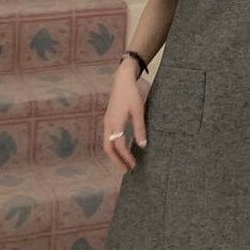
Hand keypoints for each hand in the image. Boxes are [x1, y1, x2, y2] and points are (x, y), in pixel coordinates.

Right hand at [102, 57, 149, 171]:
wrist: (122, 79)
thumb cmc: (131, 94)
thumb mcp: (138, 111)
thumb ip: (140, 128)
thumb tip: (143, 145)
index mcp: (115, 123)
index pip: (119, 146)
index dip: (126, 157)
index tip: (133, 165)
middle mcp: (108, 124)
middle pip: (108, 148)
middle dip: (116, 160)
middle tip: (126, 170)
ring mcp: (107, 121)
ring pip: (107, 143)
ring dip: (114, 154)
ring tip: (123, 162)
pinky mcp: (109, 119)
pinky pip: (108, 137)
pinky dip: (113, 146)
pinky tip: (121, 148)